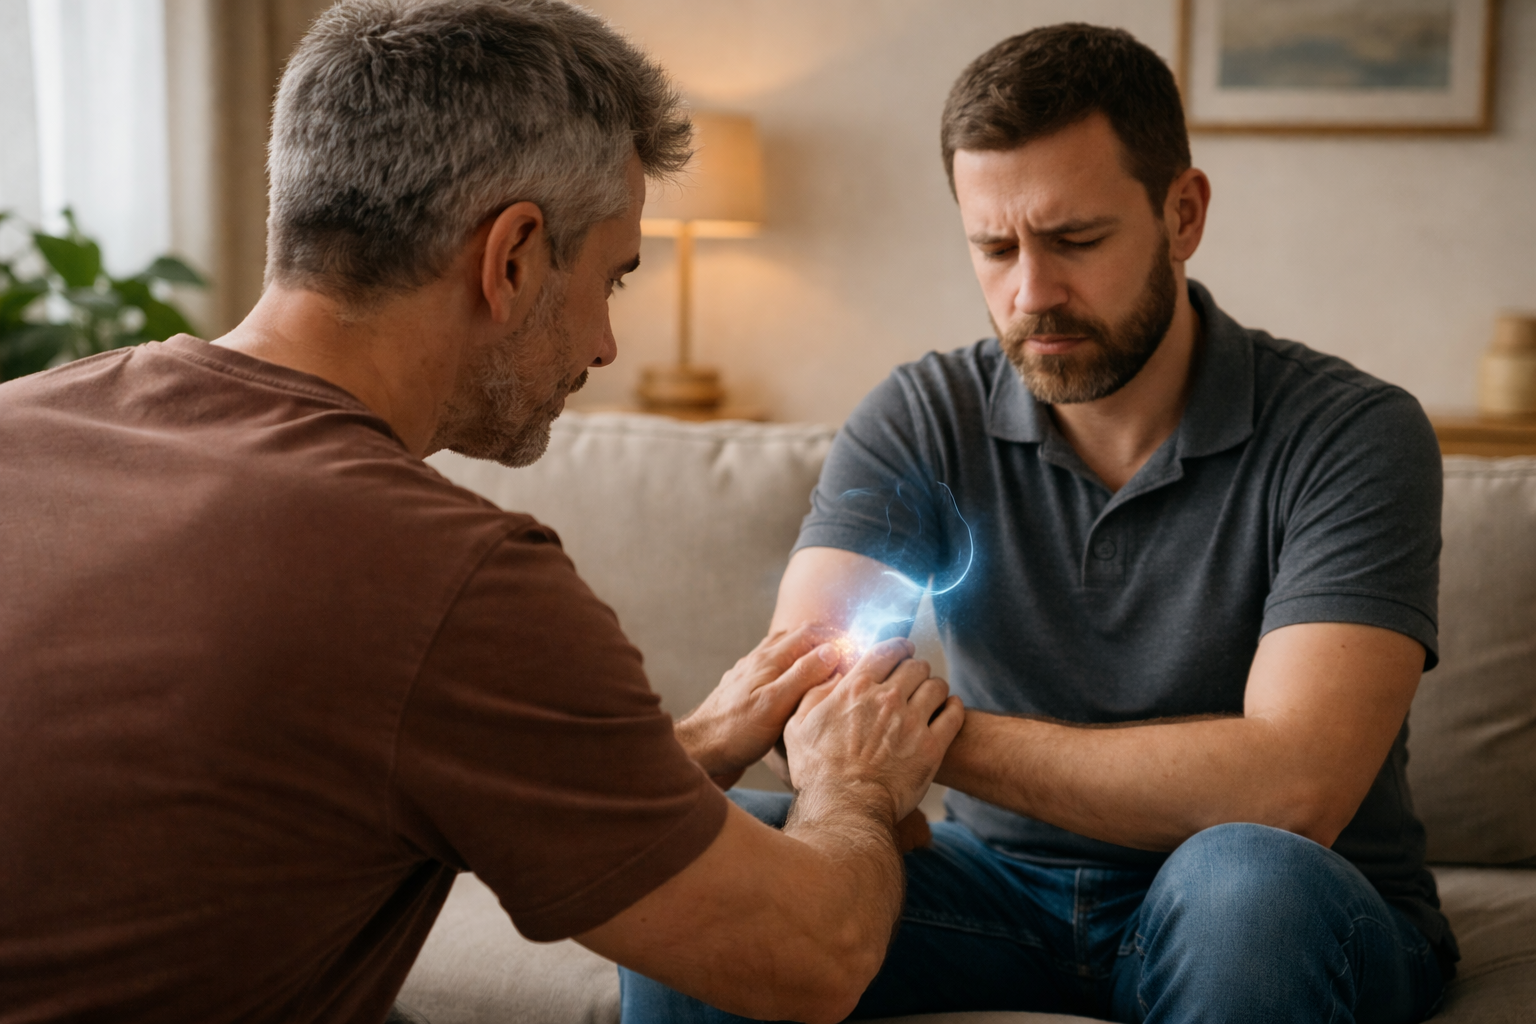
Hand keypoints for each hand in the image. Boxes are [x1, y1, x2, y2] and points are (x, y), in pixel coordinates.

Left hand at [675, 623, 842, 782]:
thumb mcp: (775, 704)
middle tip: (848, 657)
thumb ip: (803, 674)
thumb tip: (832, 649)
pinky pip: (773, 672)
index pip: (809, 633)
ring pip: (783, 654)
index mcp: (769, 659)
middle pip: (796, 638)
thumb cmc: (736, 731)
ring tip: (827, 669)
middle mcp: (758, 661)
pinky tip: (796, 690)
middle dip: (823, 642)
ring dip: (806, 655)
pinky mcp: (744, 692)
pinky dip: (791, 672)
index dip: (836, 638)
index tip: (858, 651)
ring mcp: (749, 676)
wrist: (699, 752)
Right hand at [784, 637, 964, 826]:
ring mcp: (913, 722)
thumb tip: (832, 677)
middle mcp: (887, 699)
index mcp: (855, 689)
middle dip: (916, 668)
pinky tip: (949, 710)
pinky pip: (954, 715)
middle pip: (915, 666)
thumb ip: (814, 694)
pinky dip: (953, 708)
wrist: (845, 808)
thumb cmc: (817, 771)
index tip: (904, 649)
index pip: (886, 651)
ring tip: (932, 695)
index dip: (898, 646)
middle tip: (915, 677)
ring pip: (937, 686)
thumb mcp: (797, 726)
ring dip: (935, 687)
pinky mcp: (932, 747)